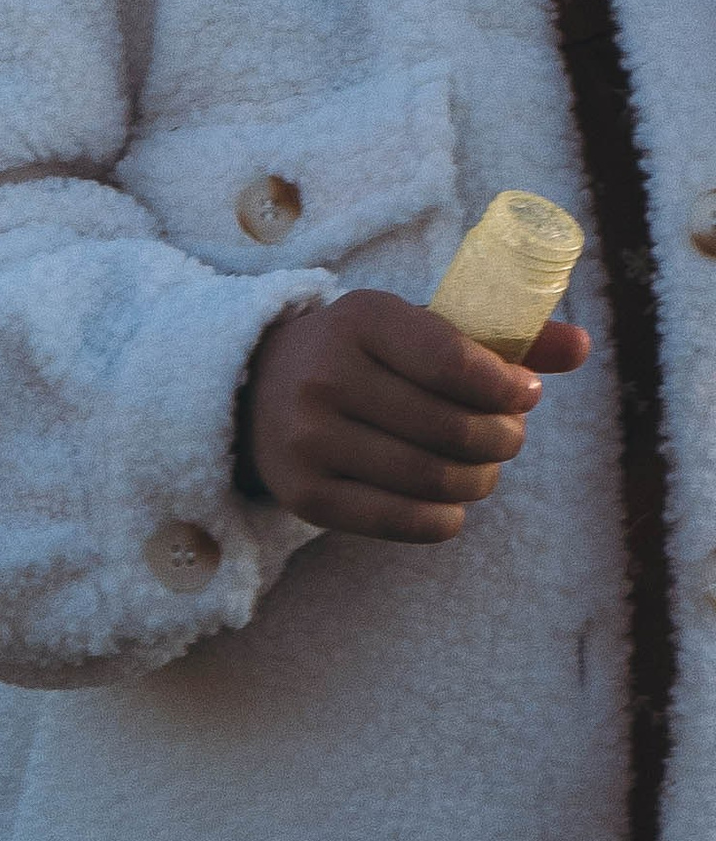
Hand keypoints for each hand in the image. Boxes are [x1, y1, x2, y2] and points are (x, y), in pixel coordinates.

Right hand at [239, 290, 587, 541]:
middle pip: (453, 429)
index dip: (507, 388)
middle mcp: (325, 376)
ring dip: (479, 480)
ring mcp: (309, 438)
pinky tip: (451, 505)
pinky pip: (403, 521)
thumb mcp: (417, 328)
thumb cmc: (364, 357)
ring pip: (433, 479)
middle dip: (502, 440)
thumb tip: (583, 346)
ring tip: (482, 469)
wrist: (257, 390)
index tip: (525, 396)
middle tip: (508, 438)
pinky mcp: (305, 494)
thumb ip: (499, 337)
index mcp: (359, 319)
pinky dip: (445, 519)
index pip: (454, 362)